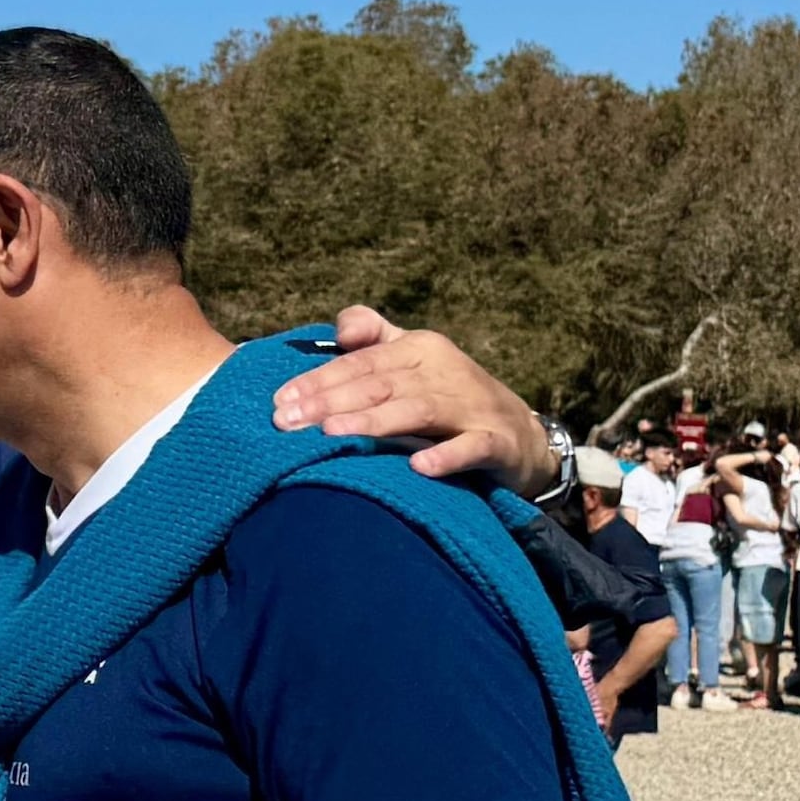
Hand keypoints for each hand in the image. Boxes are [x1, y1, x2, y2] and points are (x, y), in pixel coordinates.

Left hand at [269, 308, 555, 492]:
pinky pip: (470, 448)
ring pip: (416, 411)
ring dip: (374, 423)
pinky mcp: (495, 442)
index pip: (360, 362)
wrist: (521, 434)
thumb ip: (372, 339)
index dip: (318, 380)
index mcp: (419, 348)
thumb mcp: (412, 359)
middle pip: (379, 384)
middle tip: (288, 422)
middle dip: (330, 402)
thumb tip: (336, 332)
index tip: (278, 401)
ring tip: (333, 435)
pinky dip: (445, 456)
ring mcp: (471, 406)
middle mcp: (443, 371)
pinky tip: (418, 468)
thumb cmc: (449, 395)